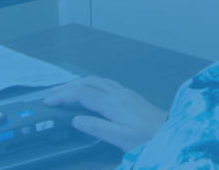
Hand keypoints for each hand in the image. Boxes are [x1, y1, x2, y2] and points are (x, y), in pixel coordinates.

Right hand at [44, 76, 166, 152]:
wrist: (168, 131)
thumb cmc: (146, 137)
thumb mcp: (120, 138)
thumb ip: (97, 128)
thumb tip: (76, 120)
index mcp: (115, 103)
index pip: (84, 94)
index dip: (65, 95)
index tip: (50, 100)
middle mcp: (119, 93)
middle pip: (90, 82)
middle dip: (69, 86)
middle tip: (53, 94)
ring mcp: (125, 92)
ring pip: (98, 81)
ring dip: (80, 83)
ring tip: (66, 90)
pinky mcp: (129, 95)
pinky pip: (106, 83)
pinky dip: (92, 84)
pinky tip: (89, 90)